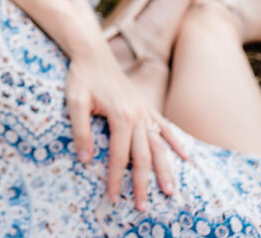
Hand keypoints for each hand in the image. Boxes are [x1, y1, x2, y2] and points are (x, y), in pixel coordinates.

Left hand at [65, 45, 188, 210]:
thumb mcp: (74, 102)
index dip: (115, 178)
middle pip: (142, 156)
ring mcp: (145, 111)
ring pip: (158, 146)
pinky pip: (165, 128)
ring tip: (170, 192)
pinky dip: (176, 143)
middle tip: (142, 206)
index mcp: (120, 116)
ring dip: (164, 170)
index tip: (113, 197)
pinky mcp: (147, 107)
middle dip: (142, 183)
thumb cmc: (81, 78)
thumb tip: (85, 159)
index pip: (118, 156)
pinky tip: (186, 158)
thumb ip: (80, 130)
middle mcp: (138, 116)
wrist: (93, 54)